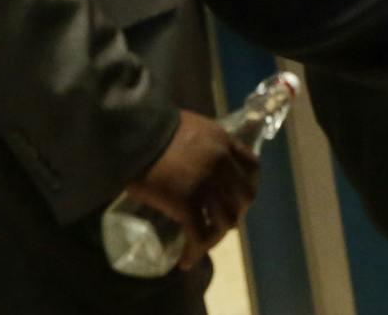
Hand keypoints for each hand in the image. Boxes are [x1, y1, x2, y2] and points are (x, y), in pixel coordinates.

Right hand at [121, 110, 259, 270]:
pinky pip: (199, 235)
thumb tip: (193, 157)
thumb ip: (201, 142)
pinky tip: (185, 260)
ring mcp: (207, 185)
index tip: (238, 197)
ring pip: (225, 220)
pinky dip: (194, 251)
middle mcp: (222, 164)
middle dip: (235, 214)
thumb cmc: (153, 129)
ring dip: (216, 237)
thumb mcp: (190, 127)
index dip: (248, 185)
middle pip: (244, 198)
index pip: (252, 167)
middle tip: (219, 224)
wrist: (135, 134)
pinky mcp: (187, 203)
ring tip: (200, 246)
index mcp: (224, 143)